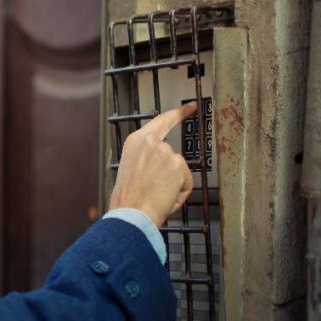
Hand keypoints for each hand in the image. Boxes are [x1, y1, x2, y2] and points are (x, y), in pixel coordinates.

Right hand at [108, 102, 196, 227]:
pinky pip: (186, 182)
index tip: (191, 107)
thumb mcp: (131, 168)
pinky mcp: (178, 165)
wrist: (130, 213)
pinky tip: (164, 197)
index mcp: (136, 141)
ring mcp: (165, 152)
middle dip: (169, 173)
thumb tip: (163, 166)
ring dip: (173, 184)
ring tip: (155, 194)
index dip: (179, 113)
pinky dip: (179, 193)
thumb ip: (147, 158)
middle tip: (153, 189)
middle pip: (172, 155)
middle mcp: (151, 142)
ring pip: (179, 170)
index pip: (162, 121)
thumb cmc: (128, 198)